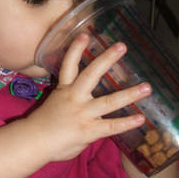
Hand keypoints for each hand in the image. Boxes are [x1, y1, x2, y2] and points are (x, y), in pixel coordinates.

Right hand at [27, 33, 151, 161]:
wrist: (33, 142)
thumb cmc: (42, 127)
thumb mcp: (55, 106)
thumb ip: (71, 103)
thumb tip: (85, 104)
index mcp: (64, 90)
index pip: (69, 65)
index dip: (76, 49)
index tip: (85, 35)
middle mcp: (74, 97)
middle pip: (91, 74)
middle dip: (107, 59)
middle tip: (121, 46)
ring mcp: (82, 113)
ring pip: (109, 101)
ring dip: (129, 94)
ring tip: (146, 87)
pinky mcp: (88, 130)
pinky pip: (111, 126)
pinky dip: (126, 123)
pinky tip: (140, 119)